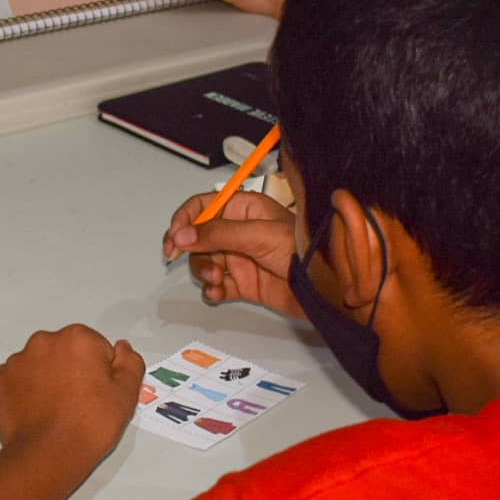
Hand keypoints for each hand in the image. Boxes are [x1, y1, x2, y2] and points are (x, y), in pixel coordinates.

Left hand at [0, 326, 143, 464]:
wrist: (48, 454)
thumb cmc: (88, 426)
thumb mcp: (126, 394)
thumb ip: (130, 363)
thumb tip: (122, 349)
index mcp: (77, 338)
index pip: (96, 349)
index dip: (101, 373)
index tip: (98, 394)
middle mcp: (44, 341)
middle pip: (66, 351)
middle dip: (73, 370)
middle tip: (80, 403)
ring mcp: (18, 360)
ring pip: (41, 364)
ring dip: (49, 379)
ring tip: (58, 410)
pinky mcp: (0, 379)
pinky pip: (18, 379)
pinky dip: (26, 391)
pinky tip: (38, 411)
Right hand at [164, 191, 303, 318]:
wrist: (326, 287)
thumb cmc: (302, 250)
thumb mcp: (257, 235)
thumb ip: (217, 234)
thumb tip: (182, 235)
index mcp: (242, 209)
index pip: (202, 207)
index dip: (183, 220)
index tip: (174, 239)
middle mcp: (239, 232)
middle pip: (198, 238)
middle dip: (193, 252)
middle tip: (189, 261)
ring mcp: (241, 258)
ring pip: (204, 263)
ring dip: (204, 272)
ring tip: (218, 279)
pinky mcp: (244, 283)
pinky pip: (217, 286)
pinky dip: (213, 290)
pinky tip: (219, 293)